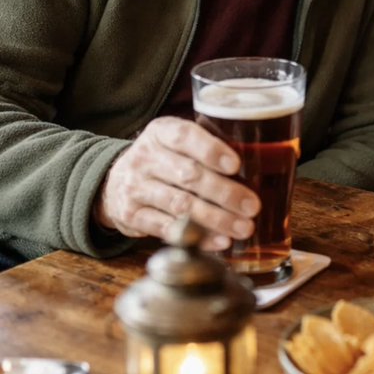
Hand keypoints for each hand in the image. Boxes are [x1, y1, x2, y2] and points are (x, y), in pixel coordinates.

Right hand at [94, 117, 259, 250]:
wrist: (113, 184)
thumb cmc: (163, 160)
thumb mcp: (177, 143)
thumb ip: (207, 147)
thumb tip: (260, 162)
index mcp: (160, 132)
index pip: (184, 136)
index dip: (211, 150)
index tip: (236, 165)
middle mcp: (144, 157)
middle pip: (188, 175)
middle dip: (224, 192)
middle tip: (252, 205)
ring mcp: (135, 187)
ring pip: (180, 204)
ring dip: (216, 219)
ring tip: (243, 227)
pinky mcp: (131, 216)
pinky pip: (167, 228)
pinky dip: (197, 237)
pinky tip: (220, 241)